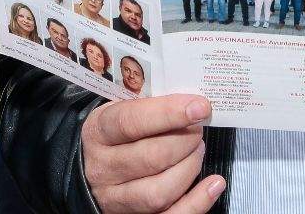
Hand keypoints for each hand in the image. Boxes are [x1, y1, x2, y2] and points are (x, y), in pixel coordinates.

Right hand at [81, 94, 225, 212]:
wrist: (91, 165)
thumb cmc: (116, 132)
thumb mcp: (121, 110)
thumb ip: (150, 106)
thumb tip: (192, 103)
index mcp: (99, 132)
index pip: (131, 122)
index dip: (169, 113)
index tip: (200, 106)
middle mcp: (103, 168)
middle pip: (151, 157)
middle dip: (186, 141)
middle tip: (198, 129)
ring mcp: (115, 198)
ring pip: (159, 192)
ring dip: (189, 168)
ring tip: (198, 151)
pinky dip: (197, 202)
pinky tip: (213, 184)